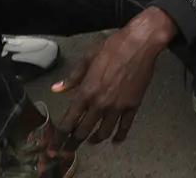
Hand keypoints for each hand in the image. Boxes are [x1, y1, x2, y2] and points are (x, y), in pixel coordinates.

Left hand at [52, 7, 173, 143]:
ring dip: (95, 140)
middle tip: (68, 151)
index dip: (59, 138)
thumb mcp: (88, 58)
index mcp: (86, 91)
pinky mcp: (133, 105)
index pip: (68, 122)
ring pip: (103, 133)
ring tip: (91, 141)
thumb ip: (72, 77)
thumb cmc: (113, 46)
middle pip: (83, 132)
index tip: (54, 148)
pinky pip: (125, 127)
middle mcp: (100, 103)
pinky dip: (119, 136)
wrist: (141, 43)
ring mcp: (118, 107)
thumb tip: (56, 89)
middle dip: (73, 145)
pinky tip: (115, 140)